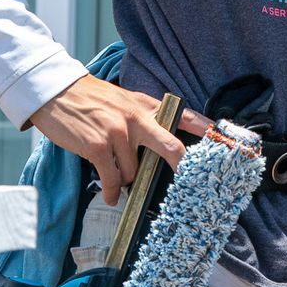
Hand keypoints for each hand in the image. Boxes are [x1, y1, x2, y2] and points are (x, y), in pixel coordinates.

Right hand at [28, 74, 212, 205]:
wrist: (56, 92)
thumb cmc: (92, 100)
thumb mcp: (126, 101)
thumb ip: (147, 117)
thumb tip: (166, 141)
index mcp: (149, 106)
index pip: (188, 117)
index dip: (210, 132)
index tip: (229, 145)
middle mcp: (138, 119)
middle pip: (172, 147)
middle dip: (184, 166)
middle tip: (191, 182)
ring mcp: (119, 133)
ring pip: (135, 171)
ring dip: (127, 179)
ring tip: (115, 174)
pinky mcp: (99, 147)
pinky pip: (113, 179)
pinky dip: (113, 190)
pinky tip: (111, 194)